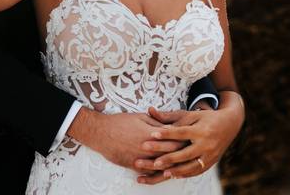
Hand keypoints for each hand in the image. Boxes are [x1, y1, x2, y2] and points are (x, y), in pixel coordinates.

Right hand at [68, 109, 182, 170]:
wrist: (100, 132)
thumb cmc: (119, 122)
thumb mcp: (139, 117)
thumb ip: (157, 122)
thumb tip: (171, 127)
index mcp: (151, 134)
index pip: (174, 141)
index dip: (183, 142)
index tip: (189, 141)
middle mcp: (148, 148)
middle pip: (170, 155)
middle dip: (181, 155)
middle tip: (189, 155)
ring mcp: (141, 158)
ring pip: (161, 166)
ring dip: (170, 167)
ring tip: (179, 166)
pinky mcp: (133, 165)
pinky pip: (149, 172)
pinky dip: (156, 174)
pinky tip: (161, 174)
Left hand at [133, 103, 243, 182]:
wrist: (229, 124)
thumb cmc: (205, 117)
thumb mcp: (190, 114)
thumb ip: (170, 116)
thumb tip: (150, 111)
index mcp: (201, 130)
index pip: (181, 133)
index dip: (167, 134)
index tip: (152, 134)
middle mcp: (207, 144)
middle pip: (186, 153)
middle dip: (169, 158)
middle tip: (154, 162)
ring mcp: (211, 155)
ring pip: (192, 165)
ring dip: (178, 170)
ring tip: (163, 172)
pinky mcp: (212, 161)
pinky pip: (199, 170)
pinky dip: (187, 174)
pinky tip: (175, 175)